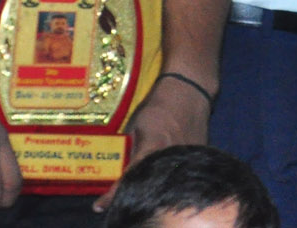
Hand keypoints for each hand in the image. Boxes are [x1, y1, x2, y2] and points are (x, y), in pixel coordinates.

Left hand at [97, 75, 210, 209]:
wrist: (189, 91)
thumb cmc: (159, 106)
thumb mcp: (137, 126)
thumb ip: (132, 148)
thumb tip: (122, 167)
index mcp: (151, 149)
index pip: (128, 178)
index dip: (112, 194)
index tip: (99, 205)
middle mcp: (169, 157)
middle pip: (148, 185)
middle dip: (134, 192)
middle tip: (122, 195)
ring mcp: (185, 158)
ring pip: (166, 182)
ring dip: (153, 185)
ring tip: (144, 185)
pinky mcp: (198, 156)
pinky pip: (180, 173)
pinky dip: (170, 177)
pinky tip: (164, 175)